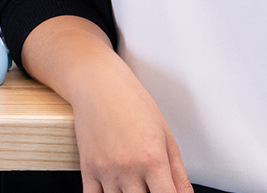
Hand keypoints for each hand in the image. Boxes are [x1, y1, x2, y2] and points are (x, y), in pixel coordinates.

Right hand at [17, 17, 192, 192]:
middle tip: (149, 184)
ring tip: (134, 184)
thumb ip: (178, 174)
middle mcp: (128, 168)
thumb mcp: (166, 136)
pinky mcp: (87, 169)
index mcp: (153, 159)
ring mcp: (105, 170)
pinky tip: (115, 190)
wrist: (98, 84)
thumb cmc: (134, 104)